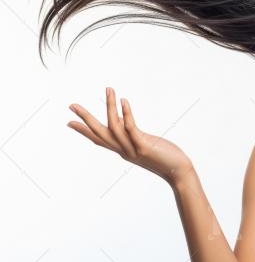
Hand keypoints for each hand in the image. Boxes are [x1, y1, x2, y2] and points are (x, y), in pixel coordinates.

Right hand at [67, 87, 194, 185]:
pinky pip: (131, 128)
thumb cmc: (164, 157)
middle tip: (72, 105)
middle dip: (86, 119)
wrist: (178, 172)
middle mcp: (124, 150)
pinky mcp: (144, 147)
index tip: (69, 122)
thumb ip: (131, 134)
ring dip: (110, 106)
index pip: (99, 140)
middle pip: (99, 133)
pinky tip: (124, 101)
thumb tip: (121, 120)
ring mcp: (132, 149)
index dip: (84, 131)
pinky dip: (126, 114)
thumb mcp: (143, 144)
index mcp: (122, 150)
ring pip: (114, 126)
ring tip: (109, 89)